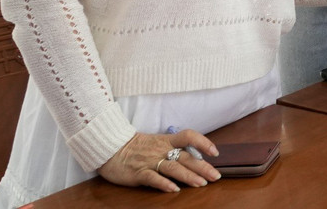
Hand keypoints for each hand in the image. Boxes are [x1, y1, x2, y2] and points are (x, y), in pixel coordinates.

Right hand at [97, 130, 219, 191]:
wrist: (110, 148)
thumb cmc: (136, 147)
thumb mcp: (156, 142)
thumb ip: (173, 148)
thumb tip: (194, 157)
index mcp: (166, 140)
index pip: (189, 136)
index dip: (203, 142)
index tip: (215, 152)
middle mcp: (161, 150)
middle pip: (186, 157)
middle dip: (203, 167)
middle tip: (216, 176)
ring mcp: (150, 161)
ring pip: (173, 167)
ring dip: (189, 176)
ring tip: (202, 183)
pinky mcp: (138, 173)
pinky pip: (153, 178)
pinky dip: (164, 183)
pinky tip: (175, 189)